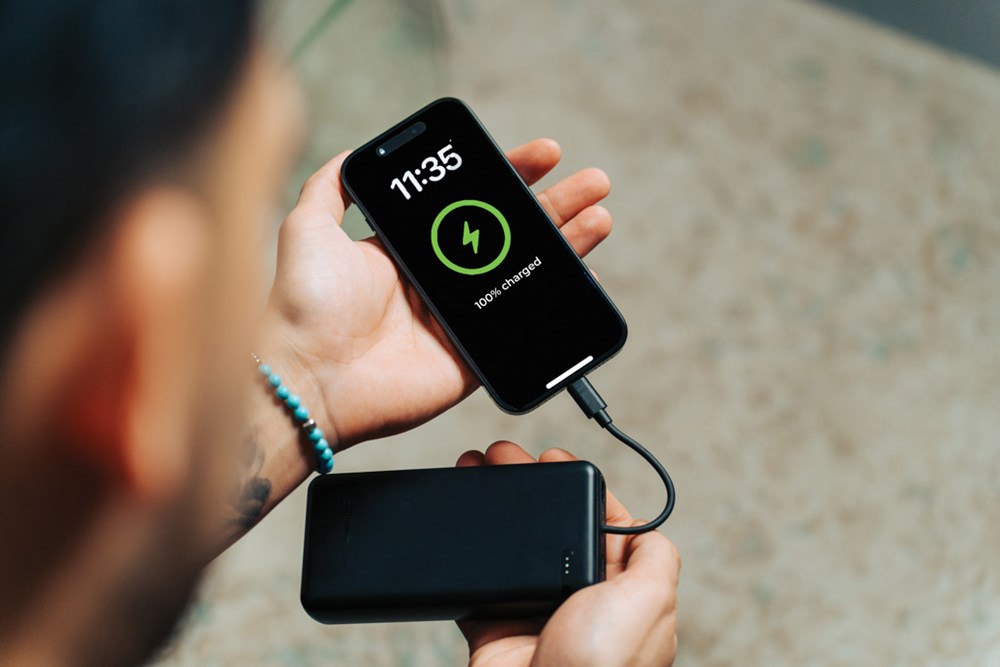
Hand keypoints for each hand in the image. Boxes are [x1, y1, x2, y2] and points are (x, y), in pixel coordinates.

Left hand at [261, 139, 612, 448]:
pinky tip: (584, 279)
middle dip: (553, 207)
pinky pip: (523, 332)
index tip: (541, 156)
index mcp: (408, 251)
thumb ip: (332, 187)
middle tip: (590, 182)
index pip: (470, 206)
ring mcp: (458, 320)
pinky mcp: (471, 358)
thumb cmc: (304, 305)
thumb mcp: (309, 228)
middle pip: (509, 236)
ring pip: (524, 277)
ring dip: (566, 247)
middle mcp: (437, 282)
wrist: (307, 378)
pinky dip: (557, 309)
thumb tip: (356, 151)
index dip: (508, 179)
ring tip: (600, 218)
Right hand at [456, 442, 679, 666]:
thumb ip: (655, 557)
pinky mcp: (497, 625)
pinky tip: (460, 523)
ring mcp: (537, 611)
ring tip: (476, 472)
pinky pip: (479, 580)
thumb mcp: (650, 601)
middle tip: (504, 457)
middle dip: (529, 489)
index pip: (603, 523)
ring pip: (515, 548)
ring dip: (495, 510)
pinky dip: (466, 553)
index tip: (554, 459)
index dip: (579, 488)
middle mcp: (581, 600)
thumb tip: (650, 526)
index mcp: (621, 591)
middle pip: (554, 528)